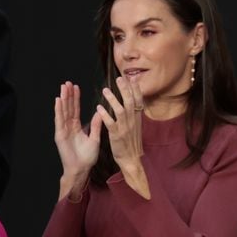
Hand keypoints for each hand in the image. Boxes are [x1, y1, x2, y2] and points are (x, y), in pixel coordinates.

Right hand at [54, 82, 100, 200]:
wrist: (81, 169)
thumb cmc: (87, 157)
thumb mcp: (95, 138)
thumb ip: (96, 125)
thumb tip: (99, 113)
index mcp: (76, 127)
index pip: (75, 109)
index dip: (76, 98)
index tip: (76, 87)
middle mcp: (68, 127)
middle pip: (68, 107)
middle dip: (68, 95)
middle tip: (68, 82)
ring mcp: (63, 130)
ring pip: (63, 111)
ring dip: (63, 99)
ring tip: (63, 87)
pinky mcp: (59, 135)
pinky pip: (59, 120)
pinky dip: (58, 110)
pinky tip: (58, 100)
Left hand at [95, 76, 149, 198]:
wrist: (131, 159)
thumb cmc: (132, 142)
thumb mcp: (135, 126)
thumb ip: (134, 114)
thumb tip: (133, 102)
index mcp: (137, 118)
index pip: (138, 100)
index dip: (136, 88)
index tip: (132, 77)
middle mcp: (133, 121)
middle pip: (130, 102)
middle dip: (125, 89)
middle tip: (119, 78)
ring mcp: (125, 128)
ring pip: (121, 110)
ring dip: (113, 99)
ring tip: (105, 90)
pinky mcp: (117, 135)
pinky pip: (111, 123)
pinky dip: (105, 115)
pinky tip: (99, 108)